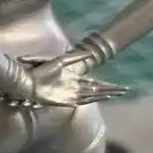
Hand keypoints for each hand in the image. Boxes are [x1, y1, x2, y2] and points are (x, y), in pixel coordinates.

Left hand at [12, 53, 126, 108]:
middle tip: (125, 91)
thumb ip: (75, 57)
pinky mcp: (65, 100)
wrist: (28, 82)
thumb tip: (89, 52)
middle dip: (110, 90)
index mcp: (73, 79)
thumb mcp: (60, 61)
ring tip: (118, 94)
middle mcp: (74, 88)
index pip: (94, 82)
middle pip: (97, 90)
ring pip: (92, 95)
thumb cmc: (40, 72)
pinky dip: (93, 98)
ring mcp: (71, 94)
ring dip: (105, 94)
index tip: (117, 85)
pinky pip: (82, 100)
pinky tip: (103, 97)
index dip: (105, 84)